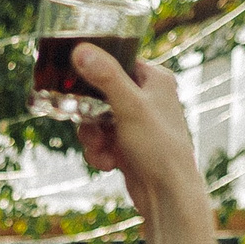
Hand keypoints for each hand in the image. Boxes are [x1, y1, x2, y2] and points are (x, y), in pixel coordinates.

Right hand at [71, 54, 206, 231]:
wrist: (167, 193)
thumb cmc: (158, 147)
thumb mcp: (129, 107)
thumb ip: (105, 77)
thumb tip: (81, 50)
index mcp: (155, 79)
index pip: (116, 63)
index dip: (93, 76)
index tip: (77, 89)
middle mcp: (147, 98)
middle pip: (100, 95)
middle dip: (89, 118)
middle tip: (91, 130)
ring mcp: (137, 122)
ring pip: (97, 121)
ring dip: (92, 140)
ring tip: (102, 153)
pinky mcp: (129, 145)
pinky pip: (102, 142)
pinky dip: (100, 153)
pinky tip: (109, 165)